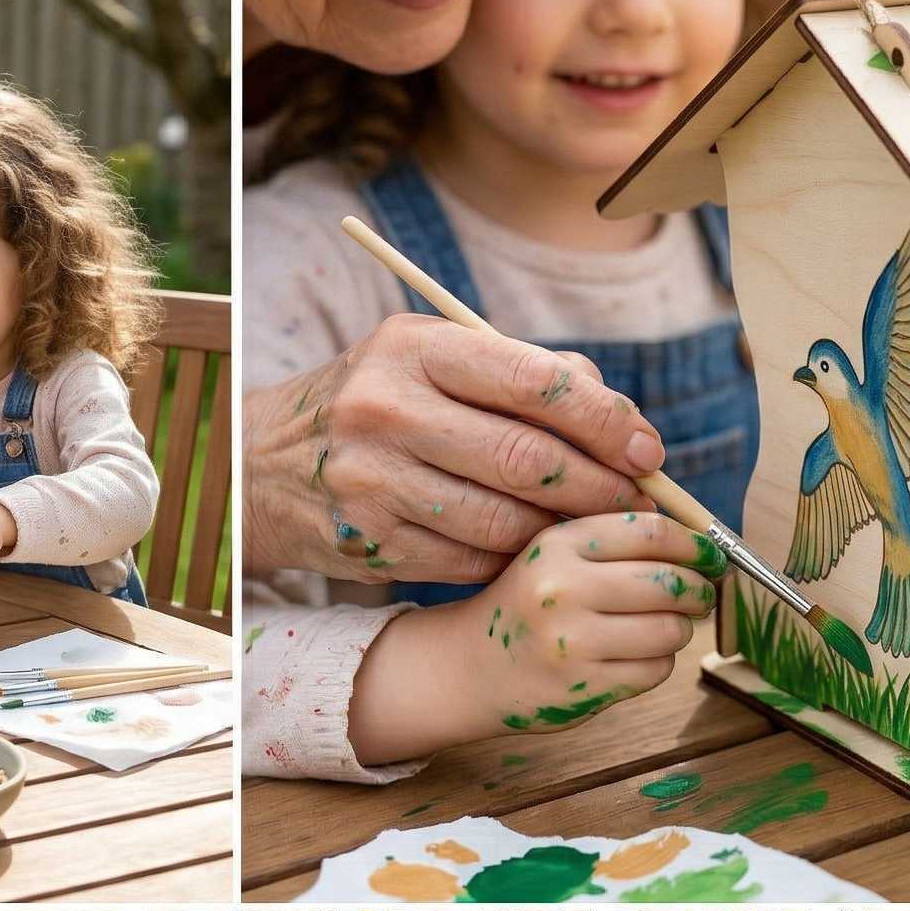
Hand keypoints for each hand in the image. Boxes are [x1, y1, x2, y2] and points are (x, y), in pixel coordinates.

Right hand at [243, 317, 662, 586]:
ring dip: (560, 530)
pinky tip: (525, 547)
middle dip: (597, 485)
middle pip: (527, 459)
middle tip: (636, 499)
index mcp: (413, 349)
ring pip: (504, 520)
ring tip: (588, 525)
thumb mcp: (428, 360)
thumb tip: (619, 417)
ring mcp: (374, 483)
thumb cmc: (374, 404)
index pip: (535, 383)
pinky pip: (471, 561)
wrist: (263, 466)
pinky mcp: (373, 543)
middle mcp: (387, 411)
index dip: (605, 420)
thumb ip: (520, 373)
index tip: (646, 449)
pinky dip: (511, 558)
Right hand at [346, 510, 719, 763]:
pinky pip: (654, 670)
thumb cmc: (526, 605)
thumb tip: (702, 541)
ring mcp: (572, 645)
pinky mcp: (582, 689)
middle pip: (669, 582)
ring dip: (680, 629)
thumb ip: (614, 538)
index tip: (710, 555)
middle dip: (698, 589)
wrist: (469, 667)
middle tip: (700, 593)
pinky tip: (638, 655)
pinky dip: (659, 662)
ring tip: (666, 626)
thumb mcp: (553, 553)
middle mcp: (562, 591)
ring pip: (669, 631)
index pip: (652, 532)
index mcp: (558, 546)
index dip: (696, 544)